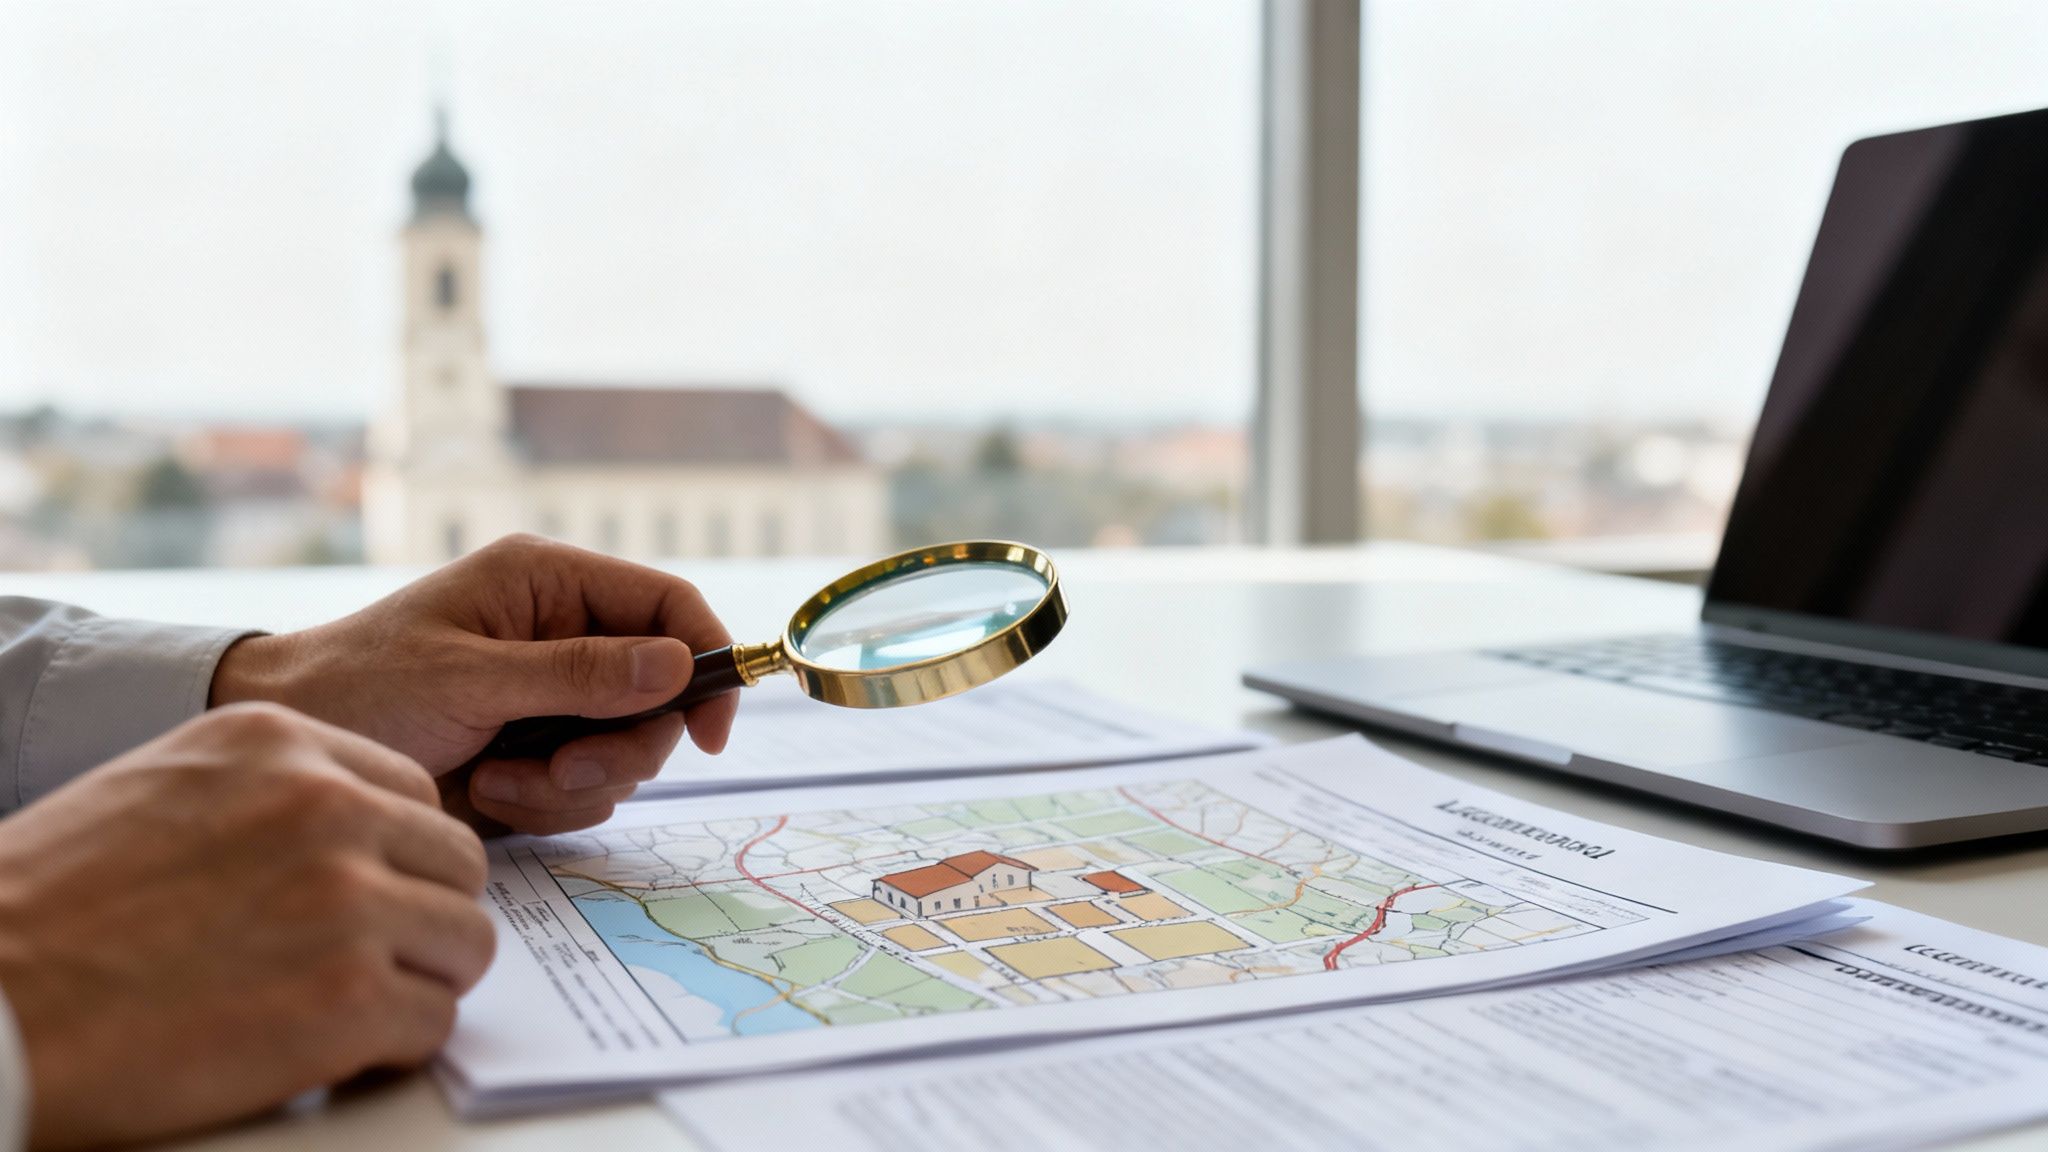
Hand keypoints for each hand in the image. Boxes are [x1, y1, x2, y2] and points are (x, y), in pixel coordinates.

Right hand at [0, 703, 491, 1149]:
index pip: (414, 794)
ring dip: (417, 984)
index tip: (372, 897)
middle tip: (369, 963)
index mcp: (279, 745)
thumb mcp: (165, 791)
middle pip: (456, 864)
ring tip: (345, 1010)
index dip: (400, 858)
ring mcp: (346, 900)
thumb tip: (363, 839)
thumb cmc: (50, 910)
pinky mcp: (349, 998)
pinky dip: (391, 1049)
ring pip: (465, 942)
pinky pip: (432, 1022)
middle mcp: (326, 807)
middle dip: (422, 919)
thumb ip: (272, 798)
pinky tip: (329, 1052)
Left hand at [209, 534, 736, 833]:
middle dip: (624, 742)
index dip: (707, 660)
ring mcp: (555, 697)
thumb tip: (679, 662)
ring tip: (501, 780)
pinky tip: (486, 790)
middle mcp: (565, 634)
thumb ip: (578, 673)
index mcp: (549, 582)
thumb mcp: (469, 678)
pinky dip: (548, 803)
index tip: (710, 730)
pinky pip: (591, 788)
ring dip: (577, 780)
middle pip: (663, 691)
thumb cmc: (358, 687)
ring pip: (631, 748)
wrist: (292, 747)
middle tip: (569, 768)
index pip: (669, 604)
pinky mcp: (540, 752)